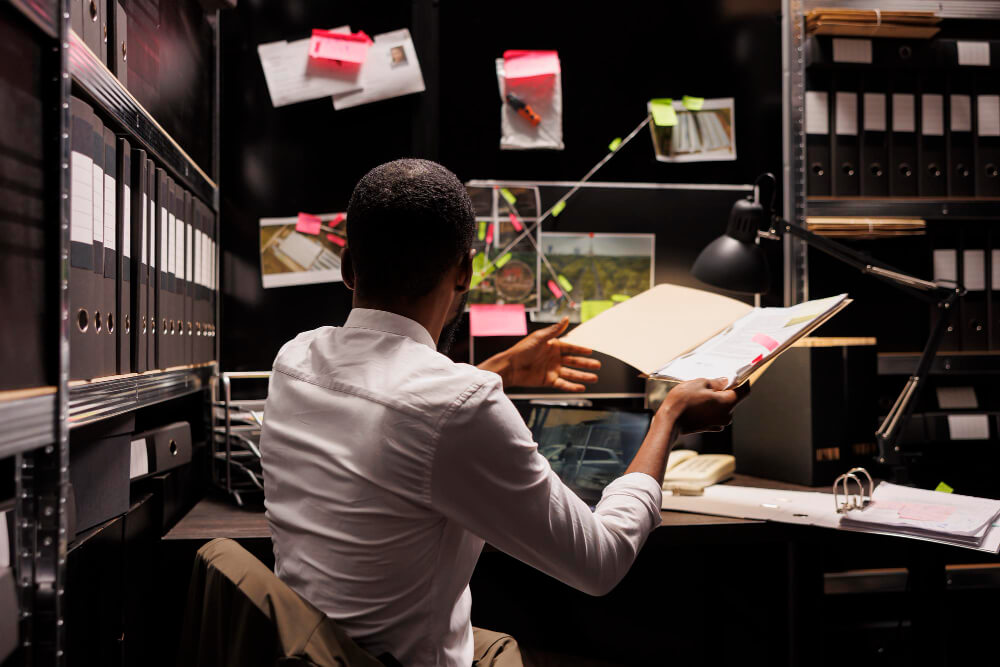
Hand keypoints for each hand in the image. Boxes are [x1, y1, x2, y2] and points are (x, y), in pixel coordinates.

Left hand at [478, 317, 600, 391]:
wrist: (511, 366)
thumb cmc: (522, 350)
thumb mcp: (539, 337)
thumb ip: (554, 330)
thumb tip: (566, 318)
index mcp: (553, 346)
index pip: (571, 348)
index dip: (581, 350)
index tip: (591, 352)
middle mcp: (554, 358)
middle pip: (574, 361)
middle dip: (586, 364)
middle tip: (598, 366)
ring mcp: (552, 370)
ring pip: (571, 374)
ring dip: (583, 376)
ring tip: (594, 378)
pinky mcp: (548, 381)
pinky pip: (563, 384)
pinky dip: (572, 387)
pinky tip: (581, 388)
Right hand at [659, 378, 747, 433]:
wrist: (669, 421)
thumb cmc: (683, 401)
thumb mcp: (699, 383)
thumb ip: (715, 382)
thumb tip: (724, 382)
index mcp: (727, 403)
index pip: (744, 391)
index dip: (742, 382)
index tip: (735, 376)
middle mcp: (727, 416)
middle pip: (733, 400)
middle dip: (725, 390)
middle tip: (712, 383)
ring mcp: (718, 424)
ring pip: (723, 408)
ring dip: (717, 400)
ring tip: (701, 393)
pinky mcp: (710, 428)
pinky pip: (716, 415)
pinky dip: (711, 409)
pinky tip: (698, 404)